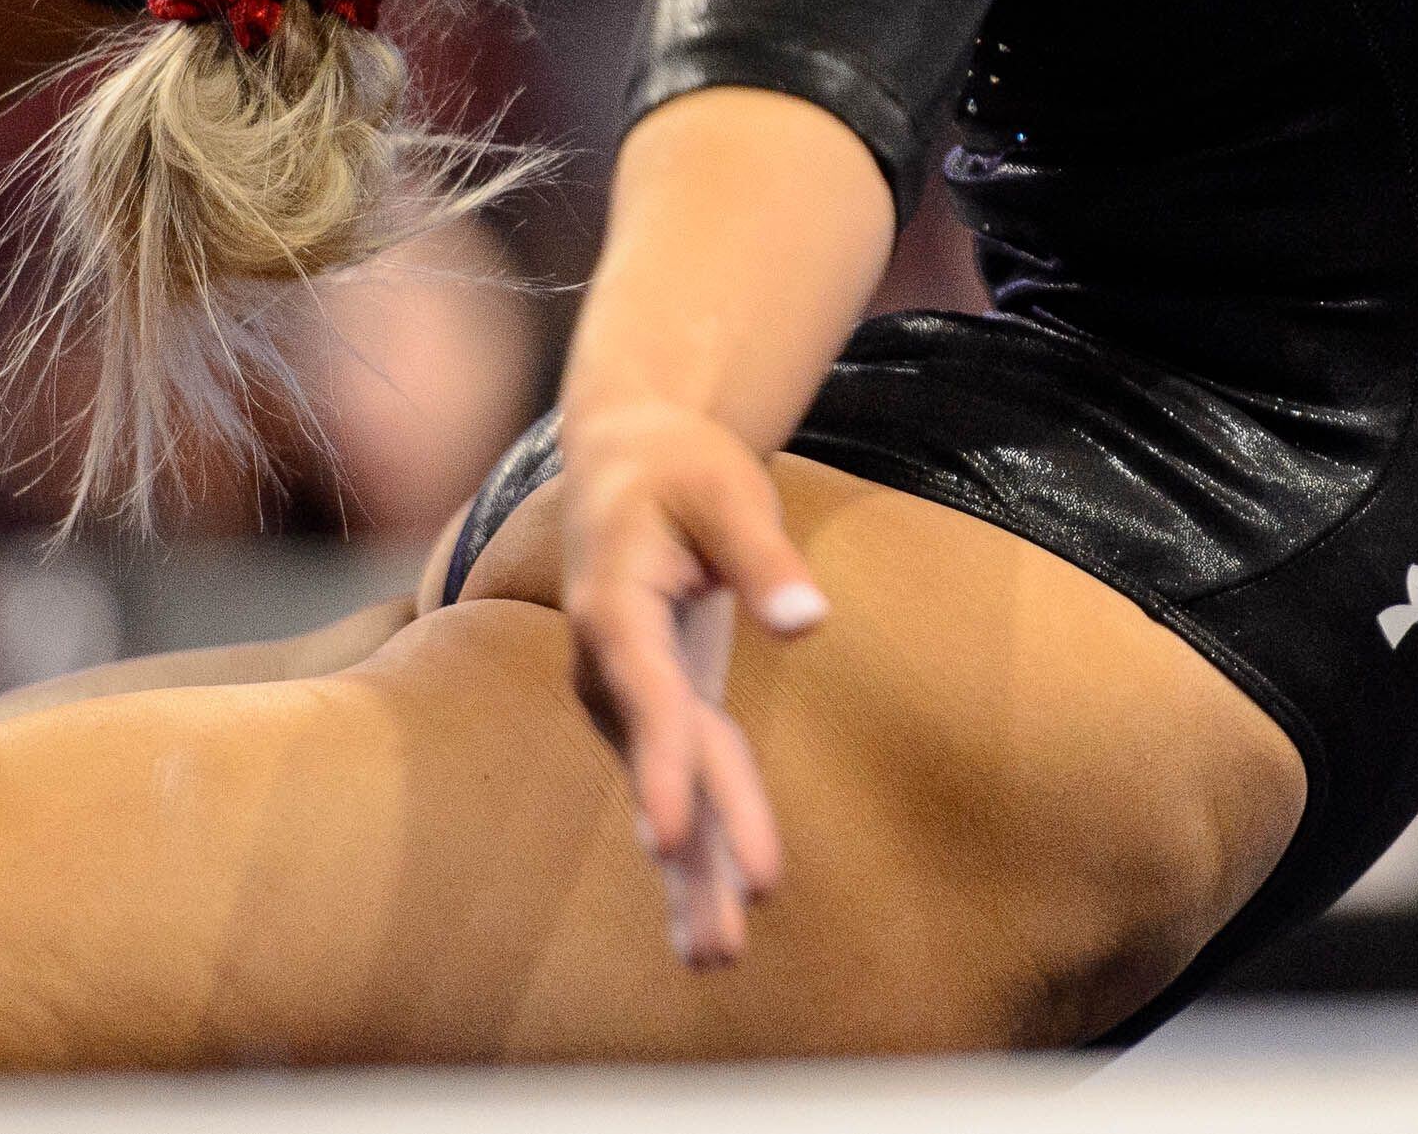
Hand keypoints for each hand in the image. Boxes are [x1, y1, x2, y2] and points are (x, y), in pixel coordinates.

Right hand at [561, 404, 828, 965]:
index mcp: (615, 604)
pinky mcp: (656, 707)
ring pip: (668, 788)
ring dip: (691, 876)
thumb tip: (808, 620)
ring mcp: (627, 693)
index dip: (661, 765)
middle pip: (661, 762)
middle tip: (726, 941)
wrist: (626, 459)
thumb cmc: (678, 467)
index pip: (646, 693)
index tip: (675, 835)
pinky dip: (697, 853)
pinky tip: (712, 921)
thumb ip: (761, 554)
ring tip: (717, 959)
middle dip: (694, 850)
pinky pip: (680, 782)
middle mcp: (609, 663)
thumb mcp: (723, 487)